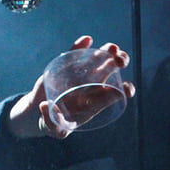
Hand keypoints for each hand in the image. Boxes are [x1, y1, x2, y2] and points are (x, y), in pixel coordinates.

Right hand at [8, 36, 134, 138]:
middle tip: (120, 60)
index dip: (125, 90)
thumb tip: (47, 106)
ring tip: (112, 48)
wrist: (41, 110)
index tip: (128, 88)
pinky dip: (80, 45)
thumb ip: (52, 124)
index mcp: (95, 102)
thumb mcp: (55, 130)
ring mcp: (80, 73)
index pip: (114, 94)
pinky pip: (75, 52)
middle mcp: (92, 85)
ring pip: (99, 58)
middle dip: (120, 62)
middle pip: (112, 70)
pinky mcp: (66, 65)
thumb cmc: (55, 123)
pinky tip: (87, 39)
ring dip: (107, 51)